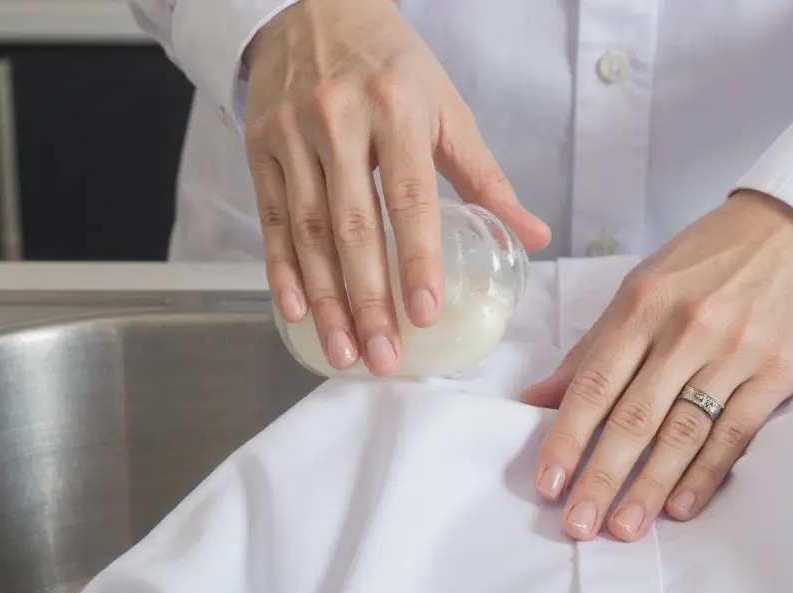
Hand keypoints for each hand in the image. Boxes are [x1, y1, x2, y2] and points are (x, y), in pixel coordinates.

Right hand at [243, 0, 550, 375]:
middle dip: (368, 300)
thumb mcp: (447, 109)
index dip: (417, 260)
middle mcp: (338, 120)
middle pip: (353, 226)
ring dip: (325, 300)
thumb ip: (487, 177)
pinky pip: (269, 219)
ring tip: (345, 352)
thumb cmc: (393, 65)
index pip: (409, 197)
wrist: (313, 9)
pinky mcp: (259, 146)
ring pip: (308, 232)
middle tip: (383, 357)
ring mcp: (292, 134)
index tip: (424, 314)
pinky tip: (294, 313)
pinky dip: (281, 271)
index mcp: (396, 108)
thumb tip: (534, 236)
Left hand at [522, 190, 792, 540]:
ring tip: (624, 528)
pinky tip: (681, 506)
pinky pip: (734, 432)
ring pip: (683, 430)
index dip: (567, 437)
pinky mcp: (777, 371)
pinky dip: (705, 473)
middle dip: (601, 475)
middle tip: (577, 525)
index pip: (595, 383)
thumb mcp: (645, 285)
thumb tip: (537, 397)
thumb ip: (594, 346)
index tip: (547, 484)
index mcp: (643, 304)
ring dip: (649, 486)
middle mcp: (686, 328)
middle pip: (634, 415)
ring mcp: (734, 351)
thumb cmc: (712, 259)